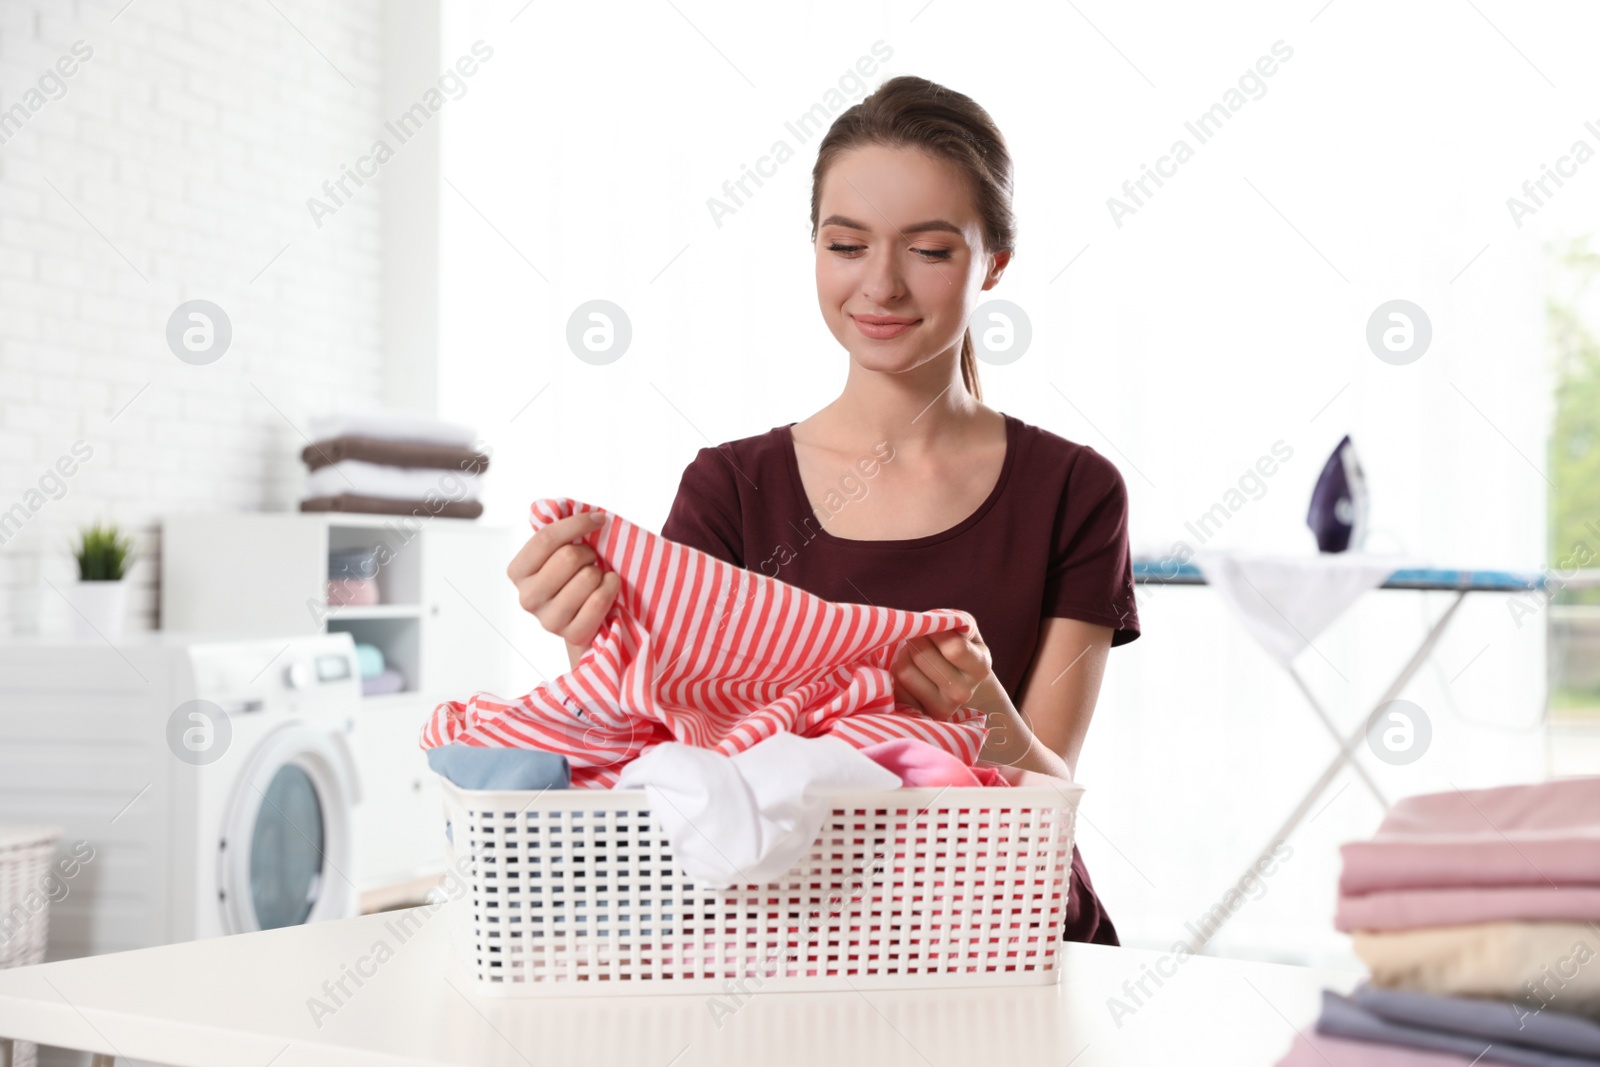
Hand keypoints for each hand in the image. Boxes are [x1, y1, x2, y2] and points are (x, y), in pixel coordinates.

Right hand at [506, 510, 620, 648]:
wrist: (583, 619)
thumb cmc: (572, 576)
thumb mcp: (558, 552)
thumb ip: (559, 529)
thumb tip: (561, 505)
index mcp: (518, 571)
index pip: (545, 537)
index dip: (577, 523)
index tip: (599, 520)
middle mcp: (527, 598)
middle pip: (569, 557)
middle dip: (588, 553)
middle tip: (590, 560)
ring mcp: (548, 620)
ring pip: (588, 577)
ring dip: (599, 572)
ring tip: (594, 578)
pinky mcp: (572, 634)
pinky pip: (600, 599)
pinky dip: (610, 587)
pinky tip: (607, 588)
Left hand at [890, 627, 1004, 721]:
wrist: (959, 683)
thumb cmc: (960, 647)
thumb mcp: (964, 630)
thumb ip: (953, 620)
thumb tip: (930, 621)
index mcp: (980, 668)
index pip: (954, 647)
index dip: (935, 630)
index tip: (932, 626)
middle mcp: (964, 692)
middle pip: (923, 656)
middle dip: (916, 639)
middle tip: (919, 637)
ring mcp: (943, 708)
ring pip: (905, 671)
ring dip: (904, 655)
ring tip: (914, 654)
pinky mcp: (920, 714)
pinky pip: (896, 686)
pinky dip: (898, 673)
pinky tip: (911, 672)